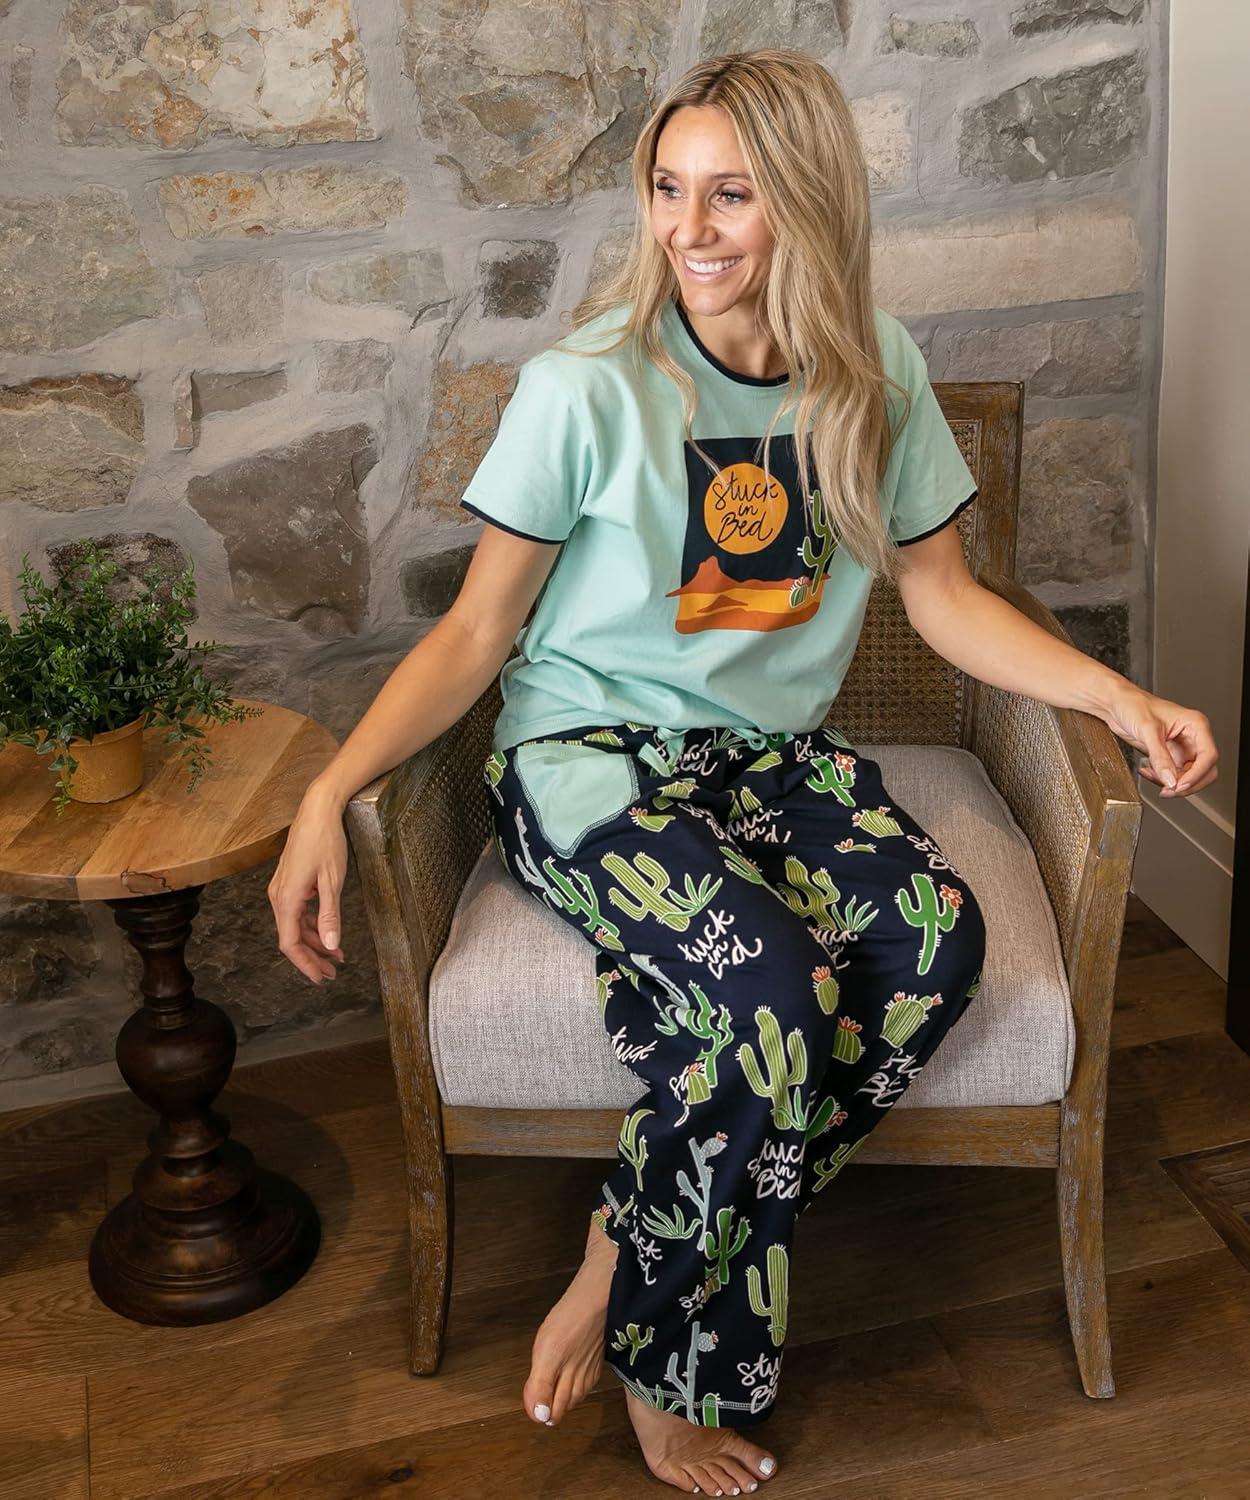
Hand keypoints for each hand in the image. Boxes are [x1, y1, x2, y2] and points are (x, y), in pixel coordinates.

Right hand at [268, 787, 348, 983]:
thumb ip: (330, 915)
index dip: (306, 964)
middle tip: (333, 971)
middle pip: (291, 937)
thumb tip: (331, 945)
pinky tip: (327, 929)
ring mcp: (282, 888)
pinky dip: (312, 923)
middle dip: (313, 956)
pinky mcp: (290, 880)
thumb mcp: (333, 881)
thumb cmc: (326, 841)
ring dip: (314, 941)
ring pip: (295, 924)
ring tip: (337, 954)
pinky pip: (297, 910)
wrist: (318, 809)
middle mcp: (278, 896)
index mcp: (286, 899)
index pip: (289, 943)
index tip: (322, 978)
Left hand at [1100, 682, 1218, 797]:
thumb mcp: (1148, 731)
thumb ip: (1160, 757)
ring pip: (1188, 776)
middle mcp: (1192, 737)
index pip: (1209, 756)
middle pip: (1204, 770)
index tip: (1180, 785)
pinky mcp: (1168, 755)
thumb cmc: (1133, 704)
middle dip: (1187, 783)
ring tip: (1152, 776)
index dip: (1197, 774)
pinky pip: (1173, 775)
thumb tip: (1171, 780)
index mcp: (1195, 725)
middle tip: (1168, 790)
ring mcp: (1181, 748)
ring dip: (1172, 783)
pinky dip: (1161, 779)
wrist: (1115, 704)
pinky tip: (1147, 771)